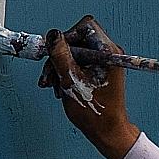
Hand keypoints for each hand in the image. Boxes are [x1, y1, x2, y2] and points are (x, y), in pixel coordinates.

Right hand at [38, 16, 140, 158]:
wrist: (107, 132)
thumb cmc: (96, 112)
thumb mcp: (71, 82)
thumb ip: (61, 56)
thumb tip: (52, 35)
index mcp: (108, 53)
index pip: (85, 27)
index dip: (67, 37)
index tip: (56, 52)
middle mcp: (108, 54)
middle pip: (77, 41)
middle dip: (59, 58)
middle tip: (49, 75)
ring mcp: (104, 62)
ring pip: (74, 53)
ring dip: (60, 67)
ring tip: (54, 86)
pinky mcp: (99, 70)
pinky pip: (78, 63)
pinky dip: (66, 73)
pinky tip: (61, 87)